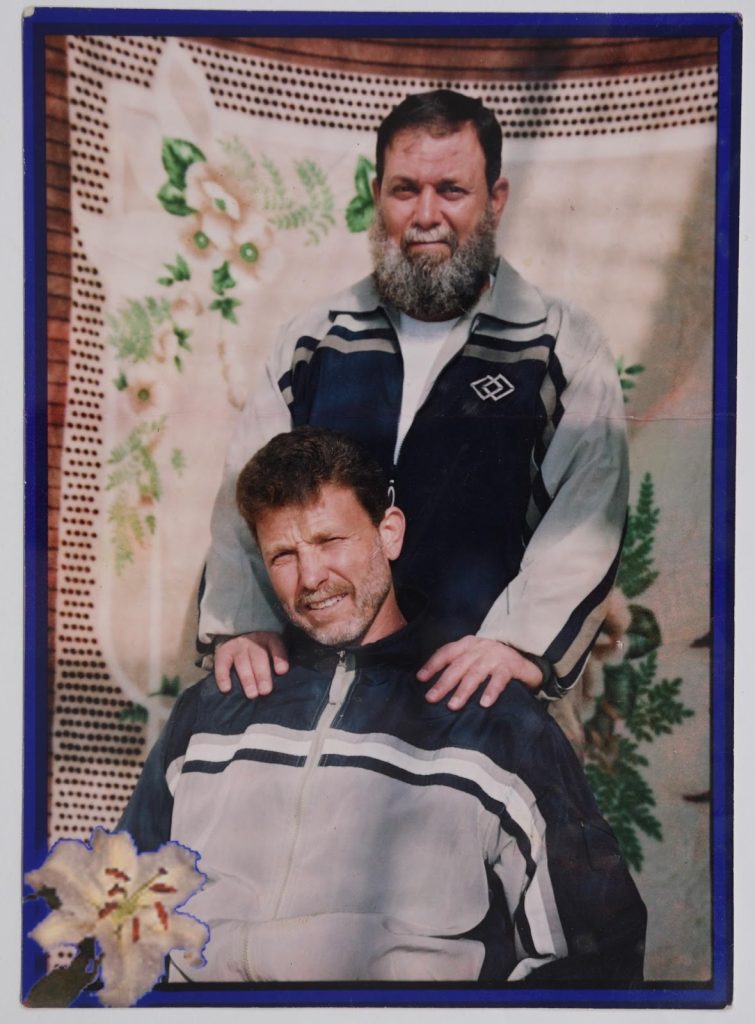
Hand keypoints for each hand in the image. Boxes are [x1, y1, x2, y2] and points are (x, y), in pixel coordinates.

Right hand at [214, 632, 288, 697]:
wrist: (238, 635)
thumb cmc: (262, 650)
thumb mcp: (273, 649)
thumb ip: (278, 661)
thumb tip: (283, 679)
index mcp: (269, 638)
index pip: (276, 646)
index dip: (279, 658)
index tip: (282, 671)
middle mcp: (253, 641)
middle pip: (259, 657)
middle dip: (262, 675)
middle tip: (265, 691)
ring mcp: (238, 646)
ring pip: (242, 662)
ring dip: (247, 679)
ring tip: (252, 694)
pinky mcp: (223, 652)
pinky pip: (222, 665)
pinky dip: (222, 677)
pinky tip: (226, 689)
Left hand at [417, 636, 542, 710]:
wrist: (526, 657)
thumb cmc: (494, 660)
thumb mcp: (475, 657)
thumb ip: (459, 665)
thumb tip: (435, 684)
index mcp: (468, 644)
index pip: (447, 652)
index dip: (433, 664)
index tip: (420, 678)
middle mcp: (480, 647)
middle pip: (458, 665)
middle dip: (443, 683)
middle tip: (431, 698)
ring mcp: (495, 655)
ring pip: (475, 673)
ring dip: (463, 690)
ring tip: (453, 705)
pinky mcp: (510, 666)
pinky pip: (499, 679)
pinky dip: (491, 691)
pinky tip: (484, 703)